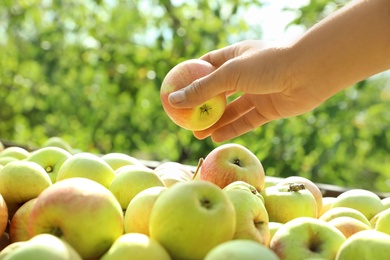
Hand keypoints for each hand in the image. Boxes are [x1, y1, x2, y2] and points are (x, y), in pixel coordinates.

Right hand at [168, 40, 326, 141]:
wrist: (310, 72)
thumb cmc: (268, 64)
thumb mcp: (229, 74)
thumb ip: (202, 89)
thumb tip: (173, 100)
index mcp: (236, 56)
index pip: (209, 64)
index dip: (192, 76)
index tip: (177, 89)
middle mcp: (246, 73)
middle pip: (219, 92)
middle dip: (202, 106)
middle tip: (186, 119)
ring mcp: (258, 92)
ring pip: (231, 109)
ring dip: (215, 122)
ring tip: (197, 134)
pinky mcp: (269, 109)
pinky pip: (246, 121)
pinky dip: (232, 129)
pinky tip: (216, 137)